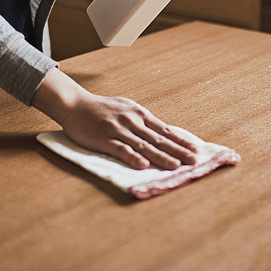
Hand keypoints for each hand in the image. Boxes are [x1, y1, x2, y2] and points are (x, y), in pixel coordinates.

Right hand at [61, 94, 198, 169]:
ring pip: (144, 146)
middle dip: (178, 151)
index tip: (195, 149)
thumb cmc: (102, 108)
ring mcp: (119, 131)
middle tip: (194, 160)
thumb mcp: (126, 108)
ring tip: (175, 165)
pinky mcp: (105, 140)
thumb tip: (162, 131)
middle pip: (159, 139)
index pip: (164, 130)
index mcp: (139, 114)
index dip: (180, 140)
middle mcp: (132, 122)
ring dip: (161, 156)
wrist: (75, 104)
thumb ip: (142, 120)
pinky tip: (143, 165)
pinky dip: (133, 158)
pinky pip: (121, 150)